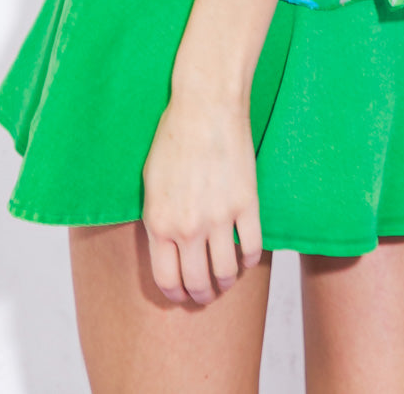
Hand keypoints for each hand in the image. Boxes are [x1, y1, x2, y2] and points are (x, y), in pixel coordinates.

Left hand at [141, 88, 262, 304]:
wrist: (206, 107)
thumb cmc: (174, 138)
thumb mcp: (151, 182)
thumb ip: (156, 219)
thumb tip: (165, 247)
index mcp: (159, 223)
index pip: (167, 280)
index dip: (176, 295)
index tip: (183, 296)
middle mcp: (188, 226)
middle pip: (197, 282)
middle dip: (202, 294)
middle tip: (207, 294)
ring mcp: (219, 217)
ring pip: (226, 271)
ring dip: (227, 282)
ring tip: (227, 279)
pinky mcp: (247, 203)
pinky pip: (252, 248)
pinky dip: (250, 260)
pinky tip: (246, 257)